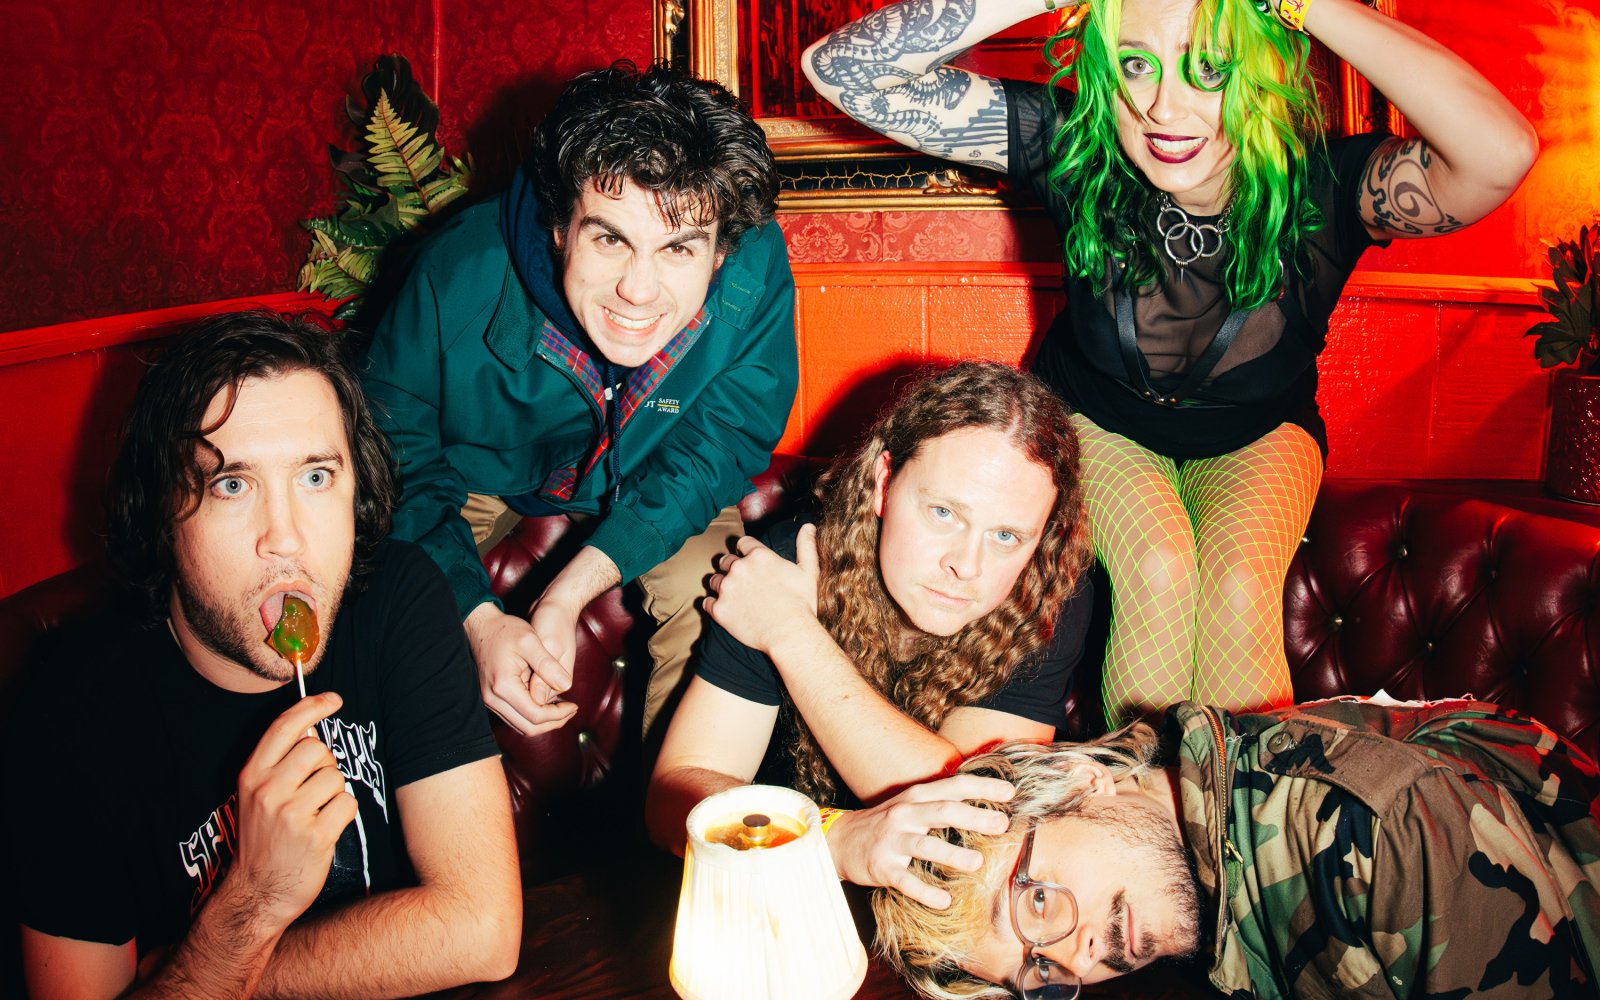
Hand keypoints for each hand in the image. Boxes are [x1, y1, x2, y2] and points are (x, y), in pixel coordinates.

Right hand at [230, 693, 359, 929]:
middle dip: (325, 764)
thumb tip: (313, 728)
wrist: (257, 894)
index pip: (284, 727)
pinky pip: (347, 803)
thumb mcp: (255, 797)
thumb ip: (279, 764)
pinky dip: (343, 813)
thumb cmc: (263, 841)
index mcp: (252, 776)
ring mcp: (291, 814)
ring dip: (334, 793)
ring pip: (336, 777)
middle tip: (316, 787)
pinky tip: (325, 828)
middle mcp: (268, 791)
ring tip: (316, 814)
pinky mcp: (315, 835)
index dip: (311, 707)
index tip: (333, 699)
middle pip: (318, 749)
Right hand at [464, 602, 578, 736]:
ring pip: (520, 725)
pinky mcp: (491, 698)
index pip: (536, 715)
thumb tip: (566, 686)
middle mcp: (492, 698)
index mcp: (503, 686)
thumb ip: (547, 664)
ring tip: (562, 709)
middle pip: (528, 727)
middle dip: (553, 722)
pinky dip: (532, 715)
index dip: (558, 715)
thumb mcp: (530, 640)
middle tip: (571, 711)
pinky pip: (514, 717)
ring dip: (543, 722)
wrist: (482, 625)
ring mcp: (489, 700)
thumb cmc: (506, 630)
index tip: (574, 706)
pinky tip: (546, 704)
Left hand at [704, 525, 820, 653]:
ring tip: (734, 597)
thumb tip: (808, 525)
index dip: (746, 552)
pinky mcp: (719, 609)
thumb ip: (805, 546)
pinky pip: (707, 602)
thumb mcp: (809, 572)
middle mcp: (739, 568)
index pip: (742, 543)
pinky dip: (713, 605)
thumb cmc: (802, 604)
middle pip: (725, 560)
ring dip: (721, 585)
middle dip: (732, 568)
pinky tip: (725, 610)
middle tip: (743, 582)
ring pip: (714, 580)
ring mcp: (727, 589)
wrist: (791, 635)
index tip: (750, 561)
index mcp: (759, 556)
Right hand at [825, 773, 1014, 908]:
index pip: (953, 787)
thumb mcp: (911, 805)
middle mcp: (905, 815)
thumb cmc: (888, 824)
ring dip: (952, 854)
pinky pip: (906, 881)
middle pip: (942, 811)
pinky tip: (944, 901)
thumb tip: (986, 805)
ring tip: (976, 863)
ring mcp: (893, 841)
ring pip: (925, 845)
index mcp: (916, 797)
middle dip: (973, 816)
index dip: (981, 788)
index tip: (1009, 792)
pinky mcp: (883, 867)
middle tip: (1002, 823)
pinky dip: (925, 891)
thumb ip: (942, 802)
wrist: (841, 841)